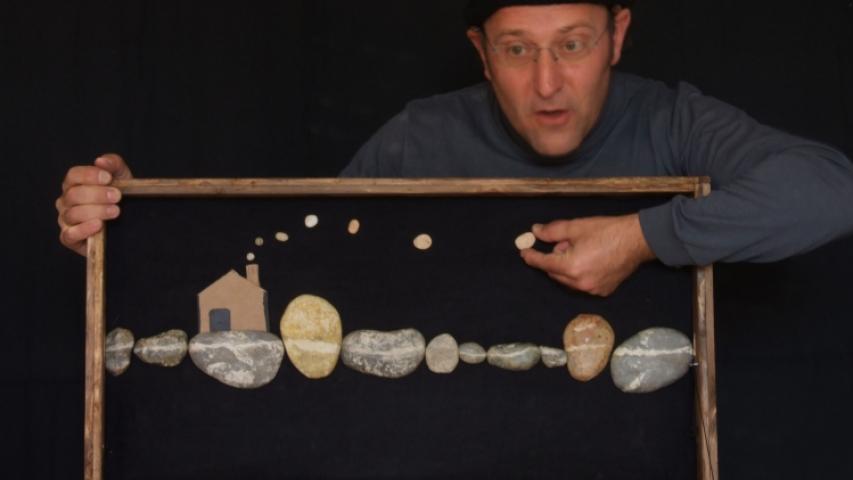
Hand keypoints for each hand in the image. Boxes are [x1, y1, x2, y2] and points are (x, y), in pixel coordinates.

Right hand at [56, 153, 132, 255]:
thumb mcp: (122, 177)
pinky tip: (99, 225)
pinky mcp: (70, 239)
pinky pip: (68, 235)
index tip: (108, 178)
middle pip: (73, 195)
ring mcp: (65, 220)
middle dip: (97, 194)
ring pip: (73, 214)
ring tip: (115, 211)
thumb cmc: (120, 198)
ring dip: (96, 211)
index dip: (89, 175)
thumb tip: (100, 161)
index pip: (73, 175)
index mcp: (74, 184)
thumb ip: (113, 164)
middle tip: (117, 197)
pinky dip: (83, 230)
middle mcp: (66, 201)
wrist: (129, 225)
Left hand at [520, 214, 655, 296]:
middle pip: (555, 273)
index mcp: (572, 267)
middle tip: (565, 243)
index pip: (544, 264)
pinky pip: (582, 284)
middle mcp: (580, 283)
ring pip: (568, 280)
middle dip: (555, 259)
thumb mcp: (576, 227)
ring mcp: (592, 290)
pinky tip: (590, 260)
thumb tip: (536, 232)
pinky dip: (579, 274)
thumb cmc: (607, 231)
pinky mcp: (603, 291)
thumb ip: (553, 232)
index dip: (532, 257)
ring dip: (566, 267)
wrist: (638, 240)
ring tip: (580, 249)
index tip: (524, 253)